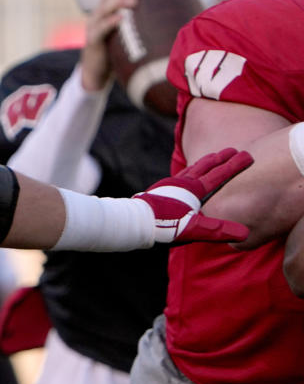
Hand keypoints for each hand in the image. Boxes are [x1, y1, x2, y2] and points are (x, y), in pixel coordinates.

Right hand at [80, 0, 143, 90]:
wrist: (94, 75)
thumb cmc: (113, 54)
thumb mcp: (125, 35)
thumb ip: (137, 23)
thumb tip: (164, 15)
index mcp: (105, 12)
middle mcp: (97, 16)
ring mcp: (93, 28)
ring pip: (104, 9)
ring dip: (119, 2)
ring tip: (134, 1)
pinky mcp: (92, 41)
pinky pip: (101, 29)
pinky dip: (111, 22)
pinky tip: (121, 18)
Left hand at [134, 148, 252, 243]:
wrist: (135, 222)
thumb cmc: (163, 226)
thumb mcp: (193, 229)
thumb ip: (218, 230)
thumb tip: (245, 233)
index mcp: (194, 190)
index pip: (219, 174)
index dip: (234, 165)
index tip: (248, 155)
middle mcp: (182, 183)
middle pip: (205, 166)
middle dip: (220, 159)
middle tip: (232, 150)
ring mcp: (170, 185)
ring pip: (191, 169)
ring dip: (204, 163)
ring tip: (211, 158)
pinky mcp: (160, 190)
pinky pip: (179, 177)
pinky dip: (188, 172)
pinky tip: (186, 177)